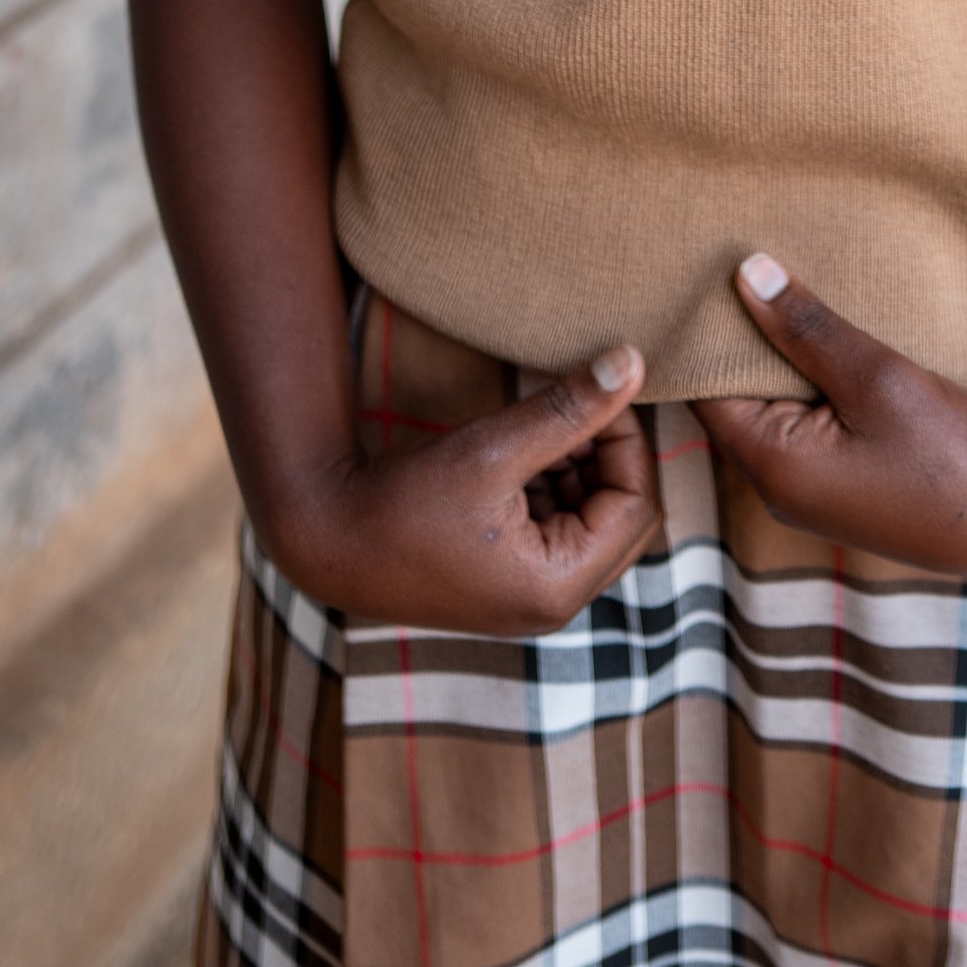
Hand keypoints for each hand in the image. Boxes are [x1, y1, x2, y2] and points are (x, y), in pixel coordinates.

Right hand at [263, 346, 659, 636]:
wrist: (328, 538)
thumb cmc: (407, 499)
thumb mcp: (494, 447)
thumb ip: (569, 408)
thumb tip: (634, 362)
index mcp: (559, 586)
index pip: (637, 505)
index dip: (627, 441)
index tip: (600, 392)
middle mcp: (554, 605)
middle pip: (624, 518)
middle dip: (607, 456)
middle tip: (576, 405)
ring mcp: (532, 599)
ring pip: (593, 520)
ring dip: (579, 467)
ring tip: (536, 428)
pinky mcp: (510, 584)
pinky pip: (559, 530)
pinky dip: (552, 486)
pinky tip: (518, 455)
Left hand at [696, 259, 966, 575]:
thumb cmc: (948, 450)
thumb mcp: (875, 375)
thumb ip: (805, 328)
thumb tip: (744, 275)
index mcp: (772, 464)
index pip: (705, 389)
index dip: (704, 333)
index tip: (708, 276)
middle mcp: (778, 489)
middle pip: (733, 402)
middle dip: (740, 343)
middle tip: (745, 275)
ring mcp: (809, 496)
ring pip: (770, 415)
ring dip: (777, 366)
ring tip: (785, 303)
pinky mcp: (840, 492)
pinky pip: (801, 432)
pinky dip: (804, 390)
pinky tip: (825, 352)